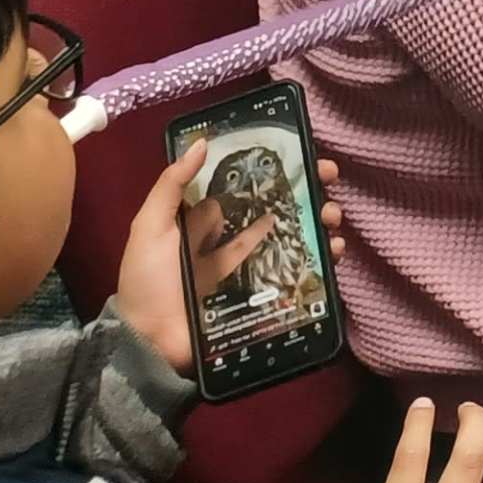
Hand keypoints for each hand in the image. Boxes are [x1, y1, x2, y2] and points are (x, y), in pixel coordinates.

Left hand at [117, 150, 343, 374]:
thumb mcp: (151, 227)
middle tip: (328, 179)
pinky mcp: (263, 294)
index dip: (277, 169)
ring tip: (330, 216)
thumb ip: (172, 185)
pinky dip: (319, 258)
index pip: (250, 186)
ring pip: (294, 235)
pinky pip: (295, 271)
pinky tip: (333, 249)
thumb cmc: (149, 280)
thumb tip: (202, 142)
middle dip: (308, 190)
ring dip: (319, 220)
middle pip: (280, 207)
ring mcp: (252, 267)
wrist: (152, 340)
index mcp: (209, 221)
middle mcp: (235, 239)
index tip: (303, 153)